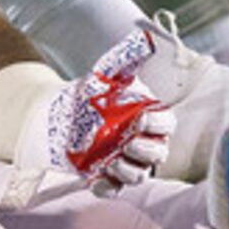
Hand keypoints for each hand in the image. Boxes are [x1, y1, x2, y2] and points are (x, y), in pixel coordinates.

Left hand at [12, 35, 176, 197]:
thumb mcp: (106, 74)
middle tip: (126, 143)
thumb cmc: (91, 93)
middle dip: (145, 151)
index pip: (167, 125)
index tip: (139, 118)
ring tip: (110, 161)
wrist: (61, 116)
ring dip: (127, 171)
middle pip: (158, 154)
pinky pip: (114, 189)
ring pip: (139, 175)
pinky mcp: (108, 177)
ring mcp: (127, 162)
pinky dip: (107, 186)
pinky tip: (95, 178)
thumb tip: (145, 38)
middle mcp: (144, 143)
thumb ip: (126, 59)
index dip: (158, 125)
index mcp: (150, 118)